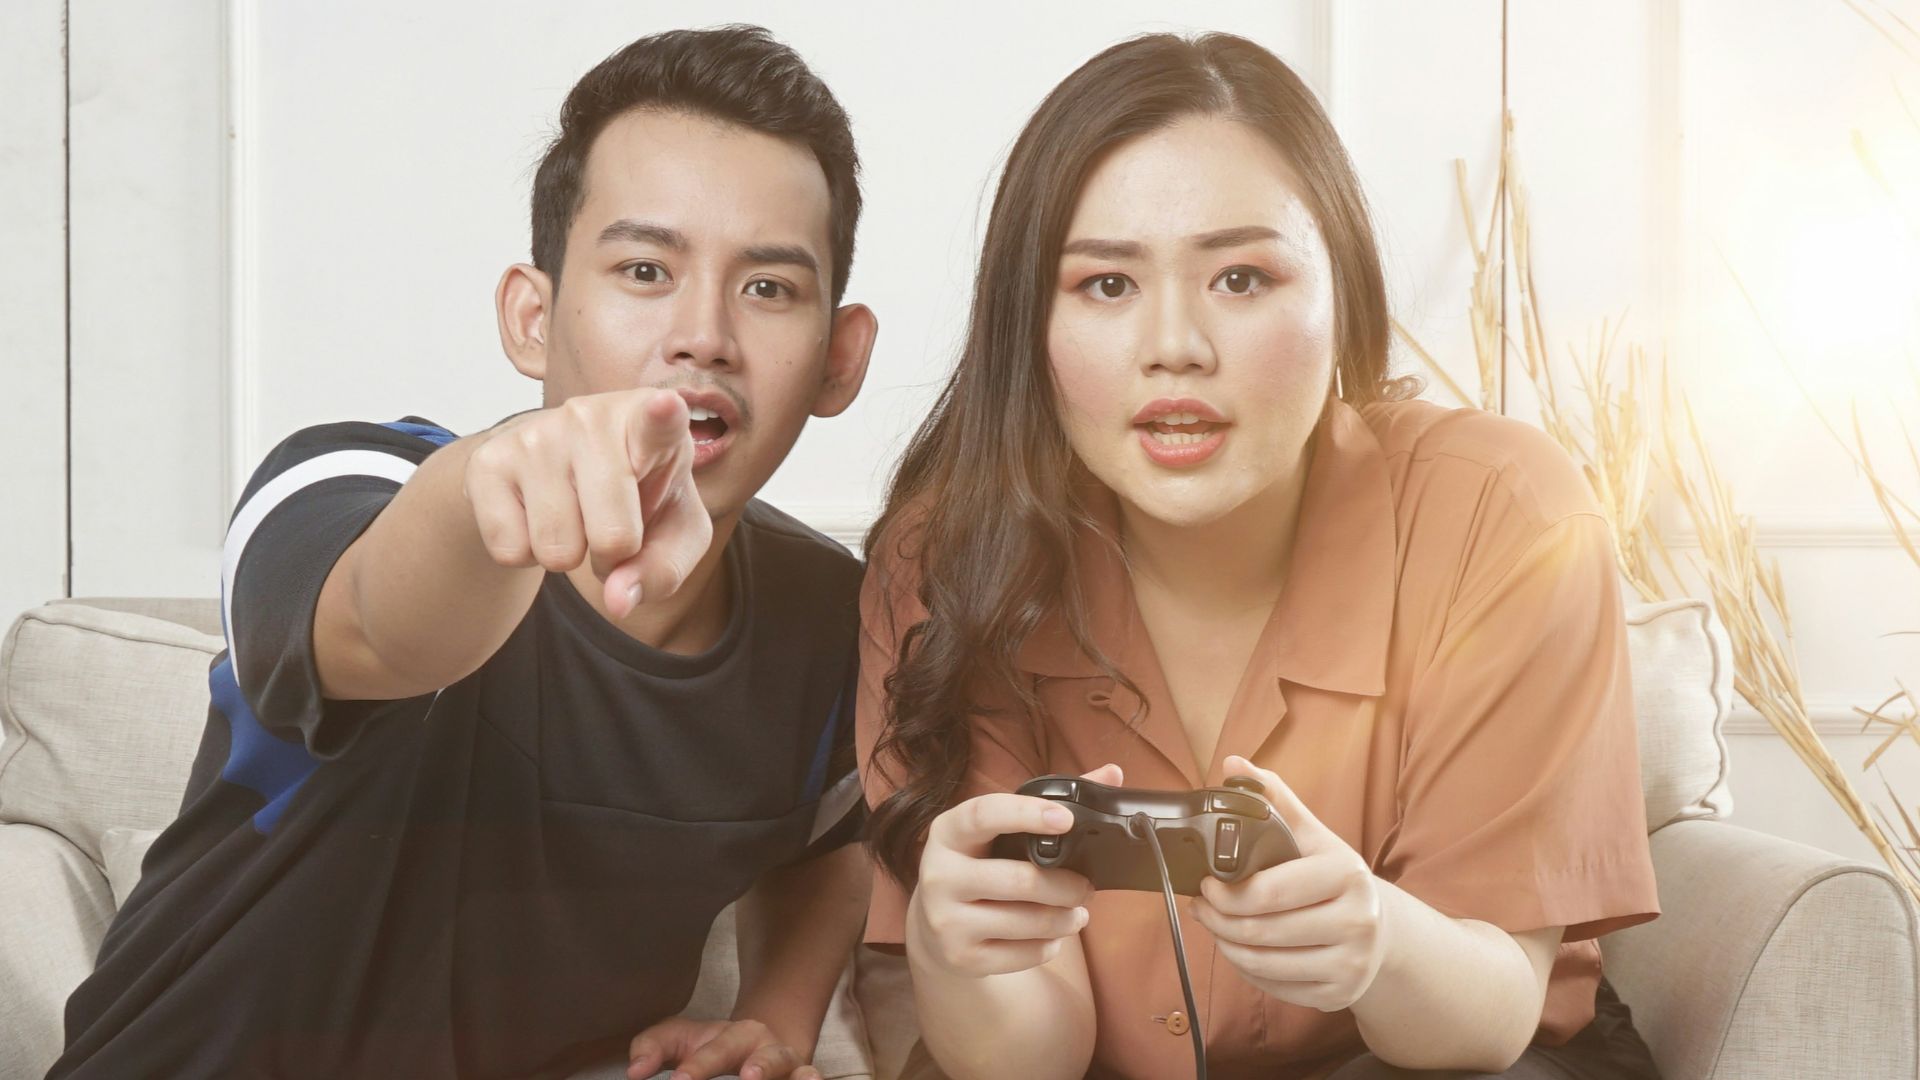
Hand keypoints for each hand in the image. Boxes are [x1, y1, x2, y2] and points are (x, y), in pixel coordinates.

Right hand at [464, 388, 713, 617]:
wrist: (549, 464)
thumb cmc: (633, 494)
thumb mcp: (673, 531)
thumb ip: (664, 569)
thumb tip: (617, 600)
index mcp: (651, 424)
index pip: (659, 423)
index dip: (663, 417)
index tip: (666, 406)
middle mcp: (590, 418)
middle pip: (613, 537)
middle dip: (614, 555)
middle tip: (611, 524)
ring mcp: (535, 436)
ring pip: (557, 550)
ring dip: (569, 554)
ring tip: (573, 514)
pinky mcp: (488, 461)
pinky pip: (510, 551)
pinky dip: (526, 554)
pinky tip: (535, 515)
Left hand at [625, 1016, 818, 1079]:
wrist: (763, 1045)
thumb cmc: (714, 1048)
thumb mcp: (683, 1042)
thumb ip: (654, 1048)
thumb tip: (635, 1072)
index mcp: (737, 1036)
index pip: (715, 1051)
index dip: (699, 1066)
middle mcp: (768, 1049)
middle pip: (761, 1058)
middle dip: (753, 1068)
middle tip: (744, 1079)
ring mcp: (790, 1068)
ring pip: (793, 1069)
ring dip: (780, 1073)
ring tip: (761, 1079)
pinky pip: (814, 1079)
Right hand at [906, 764, 1121, 977]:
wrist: (935, 922)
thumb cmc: (981, 863)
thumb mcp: (998, 830)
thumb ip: (1051, 801)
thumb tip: (1112, 772)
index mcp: (948, 832)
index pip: (984, 815)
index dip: (1026, 814)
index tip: (1066, 818)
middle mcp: (938, 875)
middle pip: (1019, 880)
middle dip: (1067, 885)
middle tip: (1087, 887)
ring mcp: (945, 920)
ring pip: (1027, 921)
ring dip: (1065, 918)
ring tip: (1078, 912)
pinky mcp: (960, 957)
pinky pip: (1023, 955)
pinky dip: (1049, 946)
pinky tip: (1052, 935)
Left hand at [1191, 755, 1390, 1012]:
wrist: (1381, 928)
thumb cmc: (1334, 877)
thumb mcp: (1312, 836)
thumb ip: (1273, 799)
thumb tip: (1234, 764)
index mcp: (1346, 874)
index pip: (1271, 892)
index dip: (1227, 892)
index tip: (1206, 881)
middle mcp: (1357, 921)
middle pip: (1262, 931)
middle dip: (1218, 919)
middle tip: (1201, 906)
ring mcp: (1352, 964)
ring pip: (1264, 964)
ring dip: (1226, 946)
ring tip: (1214, 926)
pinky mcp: (1341, 995)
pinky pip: (1277, 989)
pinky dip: (1249, 971)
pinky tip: (1240, 950)